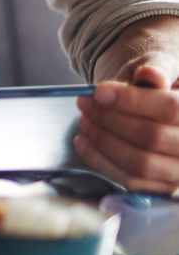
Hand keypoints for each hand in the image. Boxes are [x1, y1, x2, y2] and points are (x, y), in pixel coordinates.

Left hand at [76, 15, 178, 192]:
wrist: (158, 105)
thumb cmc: (159, 85)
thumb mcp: (161, 66)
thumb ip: (157, 67)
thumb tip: (150, 76)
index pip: (170, 109)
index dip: (131, 100)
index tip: (98, 91)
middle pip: (151, 137)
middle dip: (109, 119)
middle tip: (85, 103)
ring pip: (140, 163)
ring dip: (103, 141)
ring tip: (85, 120)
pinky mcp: (165, 188)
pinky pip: (131, 182)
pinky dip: (101, 162)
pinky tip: (84, 142)